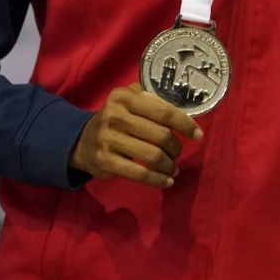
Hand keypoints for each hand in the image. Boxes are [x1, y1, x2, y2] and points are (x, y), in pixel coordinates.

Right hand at [70, 85, 201, 187]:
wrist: (82, 141)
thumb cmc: (117, 119)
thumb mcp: (130, 101)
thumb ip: (153, 100)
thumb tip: (187, 113)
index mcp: (124, 97)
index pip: (163, 111)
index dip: (185, 124)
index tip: (198, 135)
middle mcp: (114, 116)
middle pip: (161, 135)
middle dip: (176, 147)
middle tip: (178, 153)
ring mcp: (108, 139)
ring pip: (153, 155)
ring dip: (169, 165)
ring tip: (173, 167)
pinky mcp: (105, 161)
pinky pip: (140, 174)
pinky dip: (158, 180)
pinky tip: (166, 181)